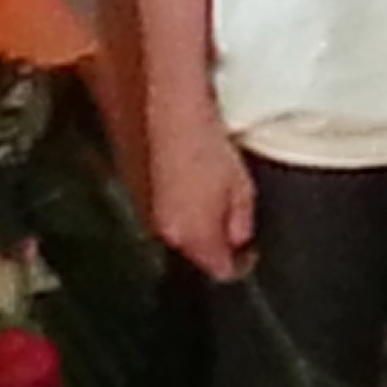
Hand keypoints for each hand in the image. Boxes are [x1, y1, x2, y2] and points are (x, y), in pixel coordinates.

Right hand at [148, 94, 257, 280]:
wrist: (168, 116)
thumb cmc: (209, 149)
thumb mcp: (241, 187)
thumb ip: (241, 221)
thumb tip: (241, 242)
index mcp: (192, 235)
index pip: (218, 269)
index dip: (239, 265)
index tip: (252, 253)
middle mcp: (164, 232)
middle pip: (195, 254)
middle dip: (215, 247)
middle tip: (238, 231)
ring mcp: (145, 213)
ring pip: (178, 234)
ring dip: (197, 229)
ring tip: (218, 206)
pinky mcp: (134, 192)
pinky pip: (163, 214)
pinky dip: (180, 211)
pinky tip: (193, 189)